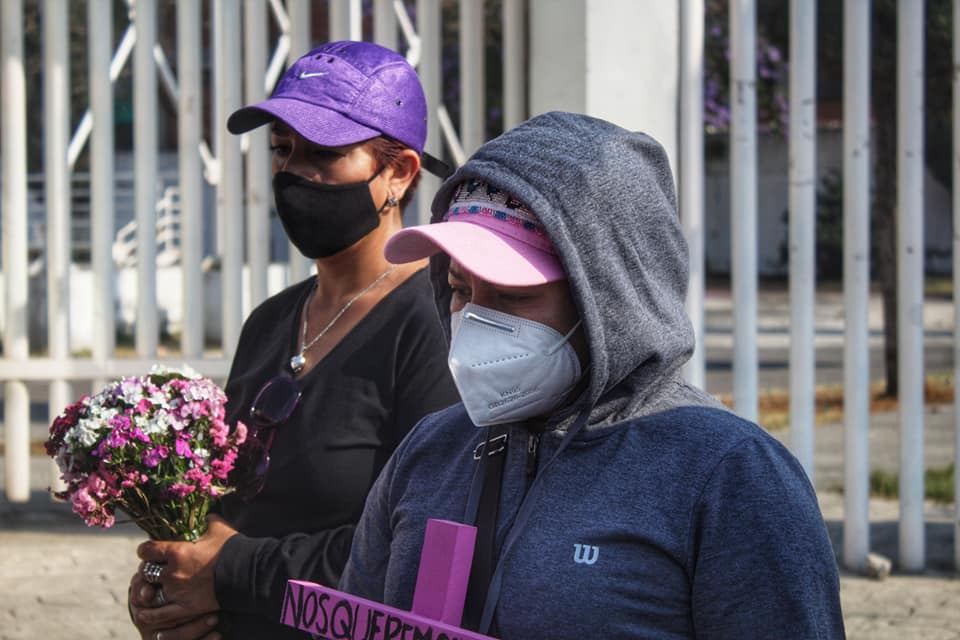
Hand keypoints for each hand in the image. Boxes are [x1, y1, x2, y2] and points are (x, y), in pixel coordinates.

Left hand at [135, 515, 237, 630]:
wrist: (247, 573)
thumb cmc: (233, 548)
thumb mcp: (219, 528)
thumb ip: (208, 521)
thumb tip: (205, 517)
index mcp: (177, 552)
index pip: (147, 550)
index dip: (146, 550)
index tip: (149, 551)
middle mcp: (172, 573)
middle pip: (146, 572)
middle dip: (147, 570)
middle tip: (154, 570)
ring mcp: (177, 593)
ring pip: (150, 593)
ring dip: (148, 591)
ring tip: (148, 590)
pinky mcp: (186, 608)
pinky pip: (161, 614)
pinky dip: (150, 614)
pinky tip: (143, 613)